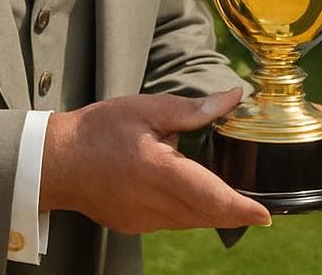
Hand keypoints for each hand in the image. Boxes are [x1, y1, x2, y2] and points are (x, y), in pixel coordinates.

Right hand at [40, 88, 270, 233]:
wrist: (55, 162)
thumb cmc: (98, 131)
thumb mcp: (146, 109)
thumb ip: (193, 109)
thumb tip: (233, 97)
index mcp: (159, 172)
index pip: (211, 197)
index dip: (242, 209)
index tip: (266, 215)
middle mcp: (154, 204)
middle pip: (207, 216)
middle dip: (236, 213)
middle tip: (258, 206)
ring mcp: (143, 220)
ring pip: (192, 222)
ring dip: (214, 213)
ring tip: (234, 199)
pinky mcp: (134, 225)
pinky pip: (173, 223)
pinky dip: (190, 213)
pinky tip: (193, 194)